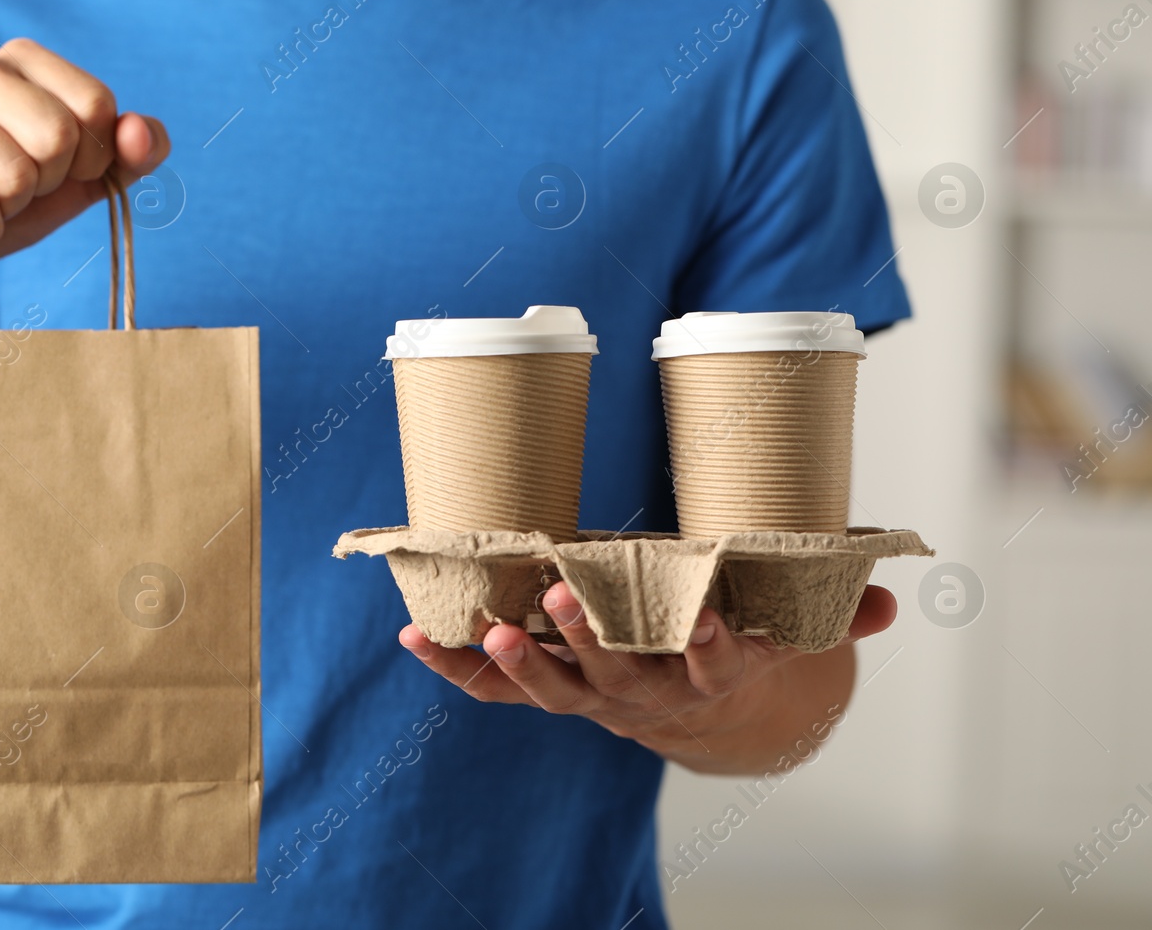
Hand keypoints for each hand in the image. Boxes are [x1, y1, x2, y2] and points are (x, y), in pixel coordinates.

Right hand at [0, 38, 170, 327]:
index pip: (96, 104)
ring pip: (16, 174)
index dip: (90, 157)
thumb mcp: (86, 179)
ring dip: (9, 210)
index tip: (58, 170)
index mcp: (24, 59)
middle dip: (47, 183)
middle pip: (58, 134)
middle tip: (14, 189)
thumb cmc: (14, 202)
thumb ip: (132, 154)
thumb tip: (143, 132)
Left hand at [400, 583, 896, 773]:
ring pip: (551, 689)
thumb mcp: (786, 636)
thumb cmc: (733, 647)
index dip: (710, 641)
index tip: (703, 614)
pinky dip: (454, 668)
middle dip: (587, 642)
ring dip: (516, 662)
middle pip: (614, 676)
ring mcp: (590, 698)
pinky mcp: (547, 692)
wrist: (694, 714)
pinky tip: (416, 637)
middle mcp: (645, 694)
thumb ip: (832, 612)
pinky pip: (496, 689)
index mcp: (706, 673)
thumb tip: (895, 597)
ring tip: (486, 630)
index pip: (714, 661)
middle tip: (559, 602)